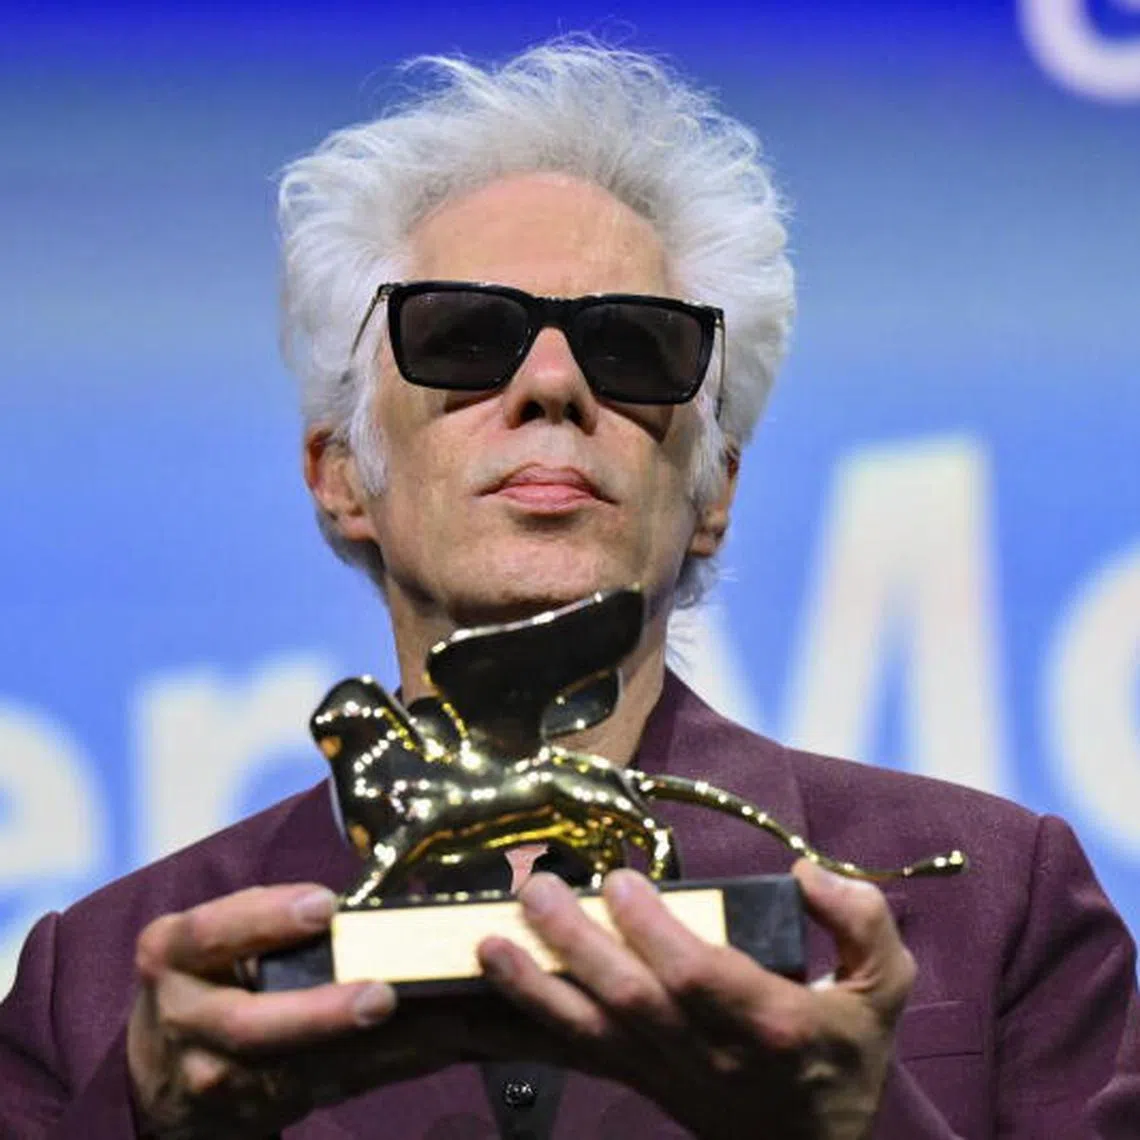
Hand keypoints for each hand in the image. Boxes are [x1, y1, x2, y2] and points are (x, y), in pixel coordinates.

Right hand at [128, 883, 462, 1137]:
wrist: (158, 1073)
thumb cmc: (205, 976)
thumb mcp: (210, 938)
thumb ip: (266, 920)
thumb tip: (357, 909)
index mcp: (174, 954)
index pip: (212, 934)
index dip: (268, 919)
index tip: (326, 907)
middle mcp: (185, 1019)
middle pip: (249, 1025)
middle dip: (320, 1014)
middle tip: (381, 996)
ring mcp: (214, 1078)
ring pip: (296, 1071)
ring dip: (371, 1051)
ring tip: (437, 1027)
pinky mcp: (253, 1112)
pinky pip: (328, 1089)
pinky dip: (385, 1067)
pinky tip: (436, 1047)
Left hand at [477, 859, 915, 1139]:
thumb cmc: (846, 1052)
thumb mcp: (885, 986)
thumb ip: (861, 921)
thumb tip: (806, 873)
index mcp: (771, 1022)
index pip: (700, 976)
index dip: (654, 932)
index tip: (620, 880)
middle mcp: (709, 1051)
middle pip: (632, 999)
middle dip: (576, 944)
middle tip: (536, 888)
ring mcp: (665, 1071)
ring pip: (592, 1032)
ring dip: (535, 987)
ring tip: (487, 941)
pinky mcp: (637, 1078)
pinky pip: (577, 1054)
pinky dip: (527, 1026)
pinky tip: (483, 995)